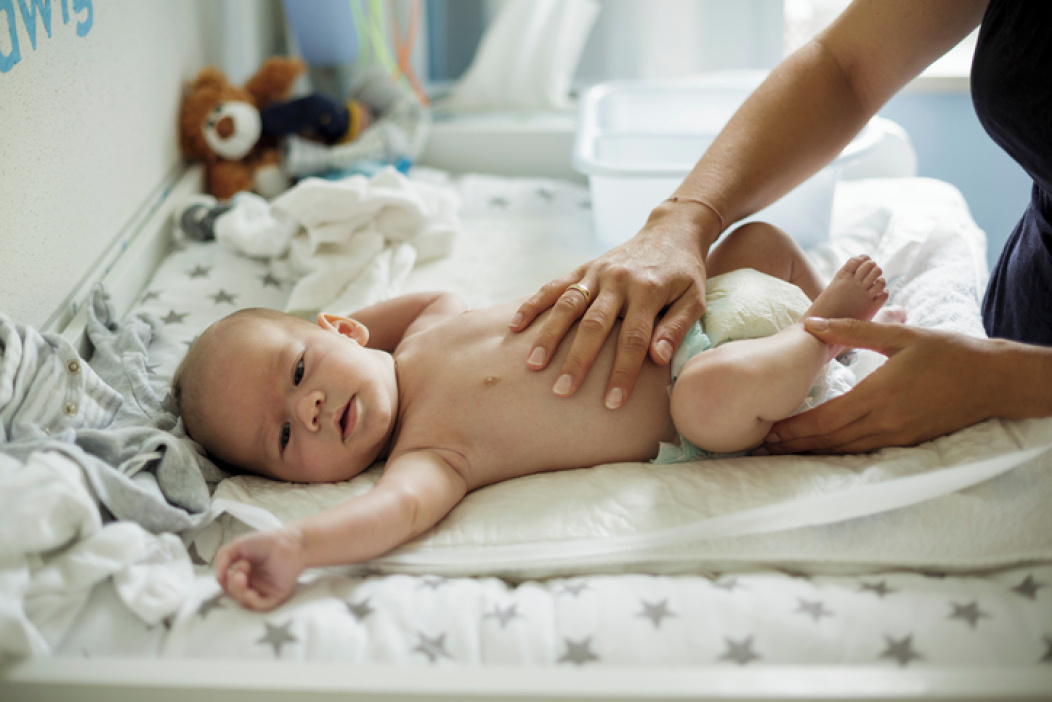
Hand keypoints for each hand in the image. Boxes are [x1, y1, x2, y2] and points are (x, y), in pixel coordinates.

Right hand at [215, 526, 307, 610]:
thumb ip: (223, 558)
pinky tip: (249, 592)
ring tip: (242, 576)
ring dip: (239, 592)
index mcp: (243, 574)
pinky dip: (252, 602)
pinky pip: (261, 606)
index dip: (225, 580)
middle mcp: (252, 584)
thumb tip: (218, 576)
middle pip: (234, 595)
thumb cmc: (265, 542)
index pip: (227, 586)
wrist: (288, 541)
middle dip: (232, 585)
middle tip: (240, 571)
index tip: (231, 566)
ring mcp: (263, 591)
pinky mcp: (275, 595)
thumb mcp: (237, 546)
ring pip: (245, 602)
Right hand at [510, 210, 709, 408]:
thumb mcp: (695, 298)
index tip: (612, 402)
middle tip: (562, 391)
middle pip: (595, 325)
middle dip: (578, 360)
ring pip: (569, 305)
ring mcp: (598, 272)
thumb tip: (658, 358)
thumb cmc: (685, 273)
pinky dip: (534, 304)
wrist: (670, 231)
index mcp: (649, 291)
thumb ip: (677, 327)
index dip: (623, 372)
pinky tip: (516, 325)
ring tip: (533, 364)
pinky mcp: (584, 267)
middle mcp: (619, 281)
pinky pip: (554, 285)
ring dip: (549, 335)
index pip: (634, 339)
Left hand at [763, 317, 997, 453]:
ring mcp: (897, 436)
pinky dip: (838, 452)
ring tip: (782, 452)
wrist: (993, 379)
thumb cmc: (947, 352)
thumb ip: (851, 331)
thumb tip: (811, 324)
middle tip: (762, 446)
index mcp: (879, 395)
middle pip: (829, 440)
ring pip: (845, 450)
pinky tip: (821, 450)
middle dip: (794, 445)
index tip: (767, 429)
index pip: (825, 419)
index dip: (793, 428)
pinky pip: (864, 451)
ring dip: (812, 452)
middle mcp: (885, 422)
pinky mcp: (907, 442)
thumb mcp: (899, 335)